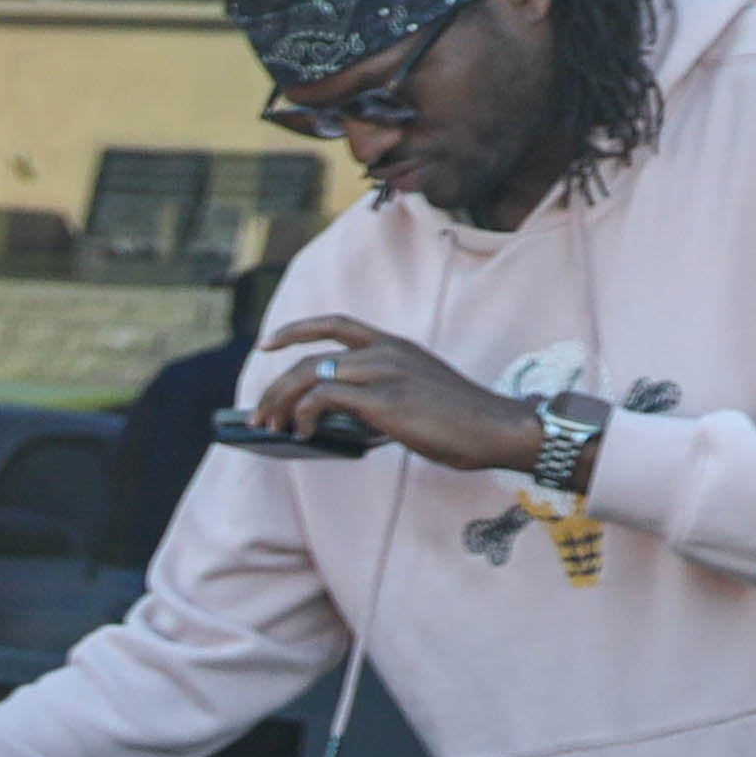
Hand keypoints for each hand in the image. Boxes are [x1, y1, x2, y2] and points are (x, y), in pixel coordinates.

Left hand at [246, 318, 527, 472]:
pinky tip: (302, 433)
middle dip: (276, 386)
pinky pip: (323, 397)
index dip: (296, 330)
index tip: (267, 343)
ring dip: (280, 403)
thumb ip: (377, 394)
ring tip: (269, 427)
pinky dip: (303, 415)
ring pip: (309, 375)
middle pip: (310, 358)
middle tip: (259, 412)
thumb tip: (334, 418)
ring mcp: (384, 372)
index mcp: (395, 346)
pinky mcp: (383, 398)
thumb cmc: (459, 422)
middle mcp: (385, 352)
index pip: (336, 323)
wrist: (496, 429)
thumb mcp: (414, 395)